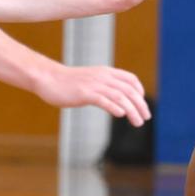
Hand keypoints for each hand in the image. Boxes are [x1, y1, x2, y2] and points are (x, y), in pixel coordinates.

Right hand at [34, 63, 150, 125]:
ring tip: (137, 122)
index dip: (140, 91)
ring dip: (132, 110)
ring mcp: (94, 84)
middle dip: (140, 105)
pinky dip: (114, 107)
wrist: (48, 79)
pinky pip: (103, 99)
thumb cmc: (68, 83)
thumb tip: (116, 101)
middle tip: (146, 118)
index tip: (143, 104)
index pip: (130, 79)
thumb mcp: (90, 81)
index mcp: (106, 72)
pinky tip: (120, 115)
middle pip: (129, 90)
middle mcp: (103, 77)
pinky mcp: (84, 93)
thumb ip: (104, 87)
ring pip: (120, 96)